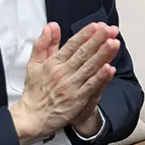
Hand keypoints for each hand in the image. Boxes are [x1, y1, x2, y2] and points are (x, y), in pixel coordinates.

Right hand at [10, 21, 119, 144]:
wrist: (31, 118)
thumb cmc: (34, 92)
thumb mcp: (33, 64)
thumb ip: (43, 44)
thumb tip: (51, 26)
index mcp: (53, 63)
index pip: (72, 45)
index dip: (85, 34)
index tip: (96, 25)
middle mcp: (62, 73)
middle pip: (83, 53)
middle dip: (98, 40)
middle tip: (110, 30)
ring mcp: (70, 86)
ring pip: (89, 67)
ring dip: (103, 54)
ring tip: (114, 43)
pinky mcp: (77, 99)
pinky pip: (90, 86)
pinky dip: (100, 77)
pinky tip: (109, 68)